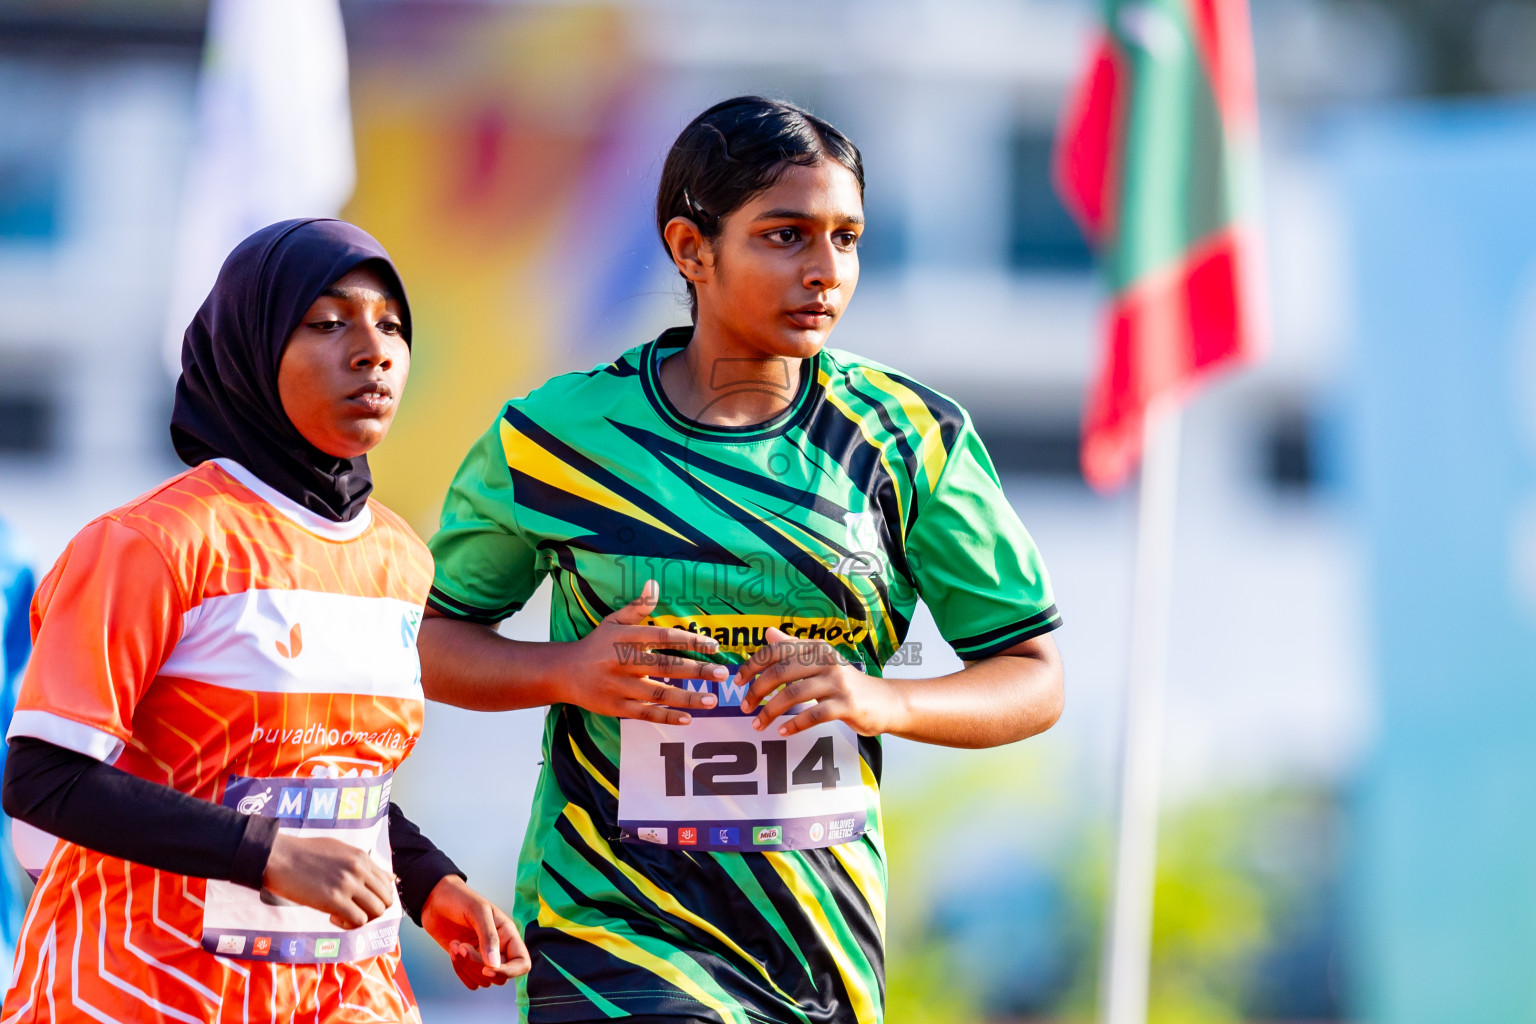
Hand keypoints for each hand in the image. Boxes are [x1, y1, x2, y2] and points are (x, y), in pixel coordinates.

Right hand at [262, 833, 395, 928]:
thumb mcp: (340, 850)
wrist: (278, 856)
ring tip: (343, 915)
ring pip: (376, 911)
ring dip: (362, 918)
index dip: (377, 896)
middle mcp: (359, 870)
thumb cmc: (304, 853)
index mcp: (361, 857)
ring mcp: (348, 885)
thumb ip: (364, 864)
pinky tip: (333, 918)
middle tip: (354, 910)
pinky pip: (358, 920)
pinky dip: (349, 925)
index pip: (387, 883)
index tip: (360, 899)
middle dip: (373, 910)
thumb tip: (389, 877)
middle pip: (386, 899)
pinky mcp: (334, 900)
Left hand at [419, 875, 530, 988]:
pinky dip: (460, 971)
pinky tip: (453, 950)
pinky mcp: (467, 962)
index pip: (522, 964)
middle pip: (500, 976)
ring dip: (466, 967)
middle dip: (478, 967)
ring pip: (484, 981)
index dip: (509, 972)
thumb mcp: (477, 911)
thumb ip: (488, 937)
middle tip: (462, 947)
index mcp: (508, 935)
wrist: (435, 899)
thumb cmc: (460, 899)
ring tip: (456, 945)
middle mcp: (499, 948)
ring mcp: (483, 957)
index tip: (487, 969)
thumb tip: (494, 966)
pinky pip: (470, 981)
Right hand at [556, 579, 725, 724]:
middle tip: (722, 674)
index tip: (714, 646)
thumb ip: (637, 607)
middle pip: (665, 666)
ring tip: (712, 699)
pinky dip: (666, 717)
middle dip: (696, 670)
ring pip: (658, 693)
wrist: (563, 673)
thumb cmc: (595, 645)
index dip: (690, 641)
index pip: (664, 638)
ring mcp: (620, 687)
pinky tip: (688, 718)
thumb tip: (654, 584)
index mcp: (626, 638)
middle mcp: (623, 662)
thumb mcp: (613, 622)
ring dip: (687, 697)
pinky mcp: (616, 707)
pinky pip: (646, 713)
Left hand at [737, 628, 905, 736]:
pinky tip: (783, 731)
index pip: (776, 651)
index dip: (753, 665)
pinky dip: (795, 724)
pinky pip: (814, 714)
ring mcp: (838, 682)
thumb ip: (794, 648)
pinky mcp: (846, 704)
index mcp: (817, 647)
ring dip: (771, 711)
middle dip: (757, 691)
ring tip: (758, 724)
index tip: (737, 682)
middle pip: (781, 673)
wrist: (883, 702)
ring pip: (794, 694)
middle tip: (744, 706)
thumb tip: (768, 633)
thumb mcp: (820, 661)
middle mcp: (827, 660)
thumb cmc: (845, 683)